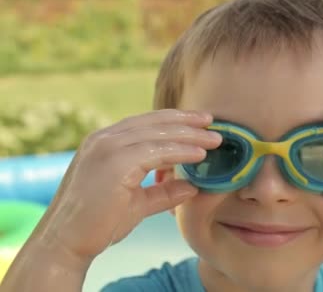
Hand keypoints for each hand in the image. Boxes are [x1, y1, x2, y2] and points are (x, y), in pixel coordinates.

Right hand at [29, 109, 220, 261]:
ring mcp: (106, 148)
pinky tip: (199, 155)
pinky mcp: (114, 162)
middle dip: (186, 121)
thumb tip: (191, 186)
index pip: (145, 123)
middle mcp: (103, 139)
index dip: (174, 120)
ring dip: (189, 135)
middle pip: (154, 122)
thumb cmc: (98, 223)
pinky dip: (180, 151)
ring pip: (158, 134)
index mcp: (104, 142)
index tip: (200, 122)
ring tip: (214, 140)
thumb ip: (162, 191)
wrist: (67, 242)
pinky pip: (156, 151)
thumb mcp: (137, 202)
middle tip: (212, 122)